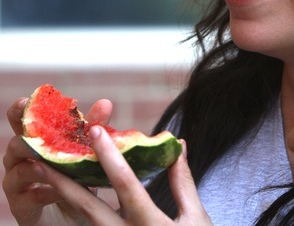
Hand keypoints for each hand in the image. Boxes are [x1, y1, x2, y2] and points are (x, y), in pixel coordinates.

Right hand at [2, 96, 111, 225]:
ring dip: (34, 165)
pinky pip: (29, 197)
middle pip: (14, 144)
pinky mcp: (23, 207)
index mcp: (35, 140)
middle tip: (34, 135)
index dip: (20, 111)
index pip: (21, 121)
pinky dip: (45, 191)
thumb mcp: (87, 151)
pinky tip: (59, 189)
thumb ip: (94, 127)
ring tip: (45, 164)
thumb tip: (106, 102)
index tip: (26, 101)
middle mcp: (21, 160)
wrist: (78, 214)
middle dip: (25, 138)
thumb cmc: (78, 176)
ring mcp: (18, 184)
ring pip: (18, 170)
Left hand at [33, 126, 211, 225]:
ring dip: (65, 198)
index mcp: (151, 225)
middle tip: (44, 157)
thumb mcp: (195, 216)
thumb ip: (182, 181)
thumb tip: (178, 143)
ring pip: (83, 223)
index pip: (126, 185)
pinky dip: (76, 215)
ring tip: (48, 174)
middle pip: (90, 208)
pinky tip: (68, 198)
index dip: (110, 157)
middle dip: (65, 182)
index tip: (95, 131)